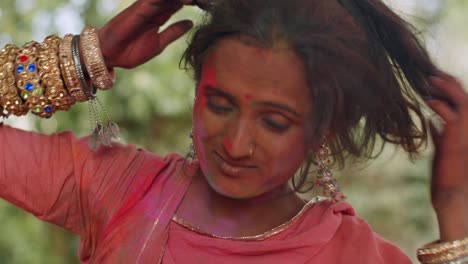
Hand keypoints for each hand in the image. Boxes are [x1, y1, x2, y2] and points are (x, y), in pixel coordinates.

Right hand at [97, 0, 194, 68]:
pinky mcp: (139, 9)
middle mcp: (154, 9)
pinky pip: (154, 0)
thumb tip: (191, 22)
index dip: (194, 2)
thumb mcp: (159, 43)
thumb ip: (174, 32)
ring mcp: (146, 7)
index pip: (179, 4)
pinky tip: (182, 0)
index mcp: (160, 16)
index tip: (209, 3)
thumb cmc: (131, 51)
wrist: (110, 56)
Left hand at [427, 70, 467, 240]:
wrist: (452, 196)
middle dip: (449, 81)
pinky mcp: (455, 143)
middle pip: (465, 96)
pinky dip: (440, 106)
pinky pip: (451, 118)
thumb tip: (432, 123)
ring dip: (446, 89)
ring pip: (463, 102)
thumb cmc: (447, 173)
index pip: (463, 100)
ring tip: (429, 80)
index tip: (433, 77)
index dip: (451, 86)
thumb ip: (441, 134)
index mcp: (466, 128)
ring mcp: (465, 135)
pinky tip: (428, 101)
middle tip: (431, 73)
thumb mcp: (443, 148)